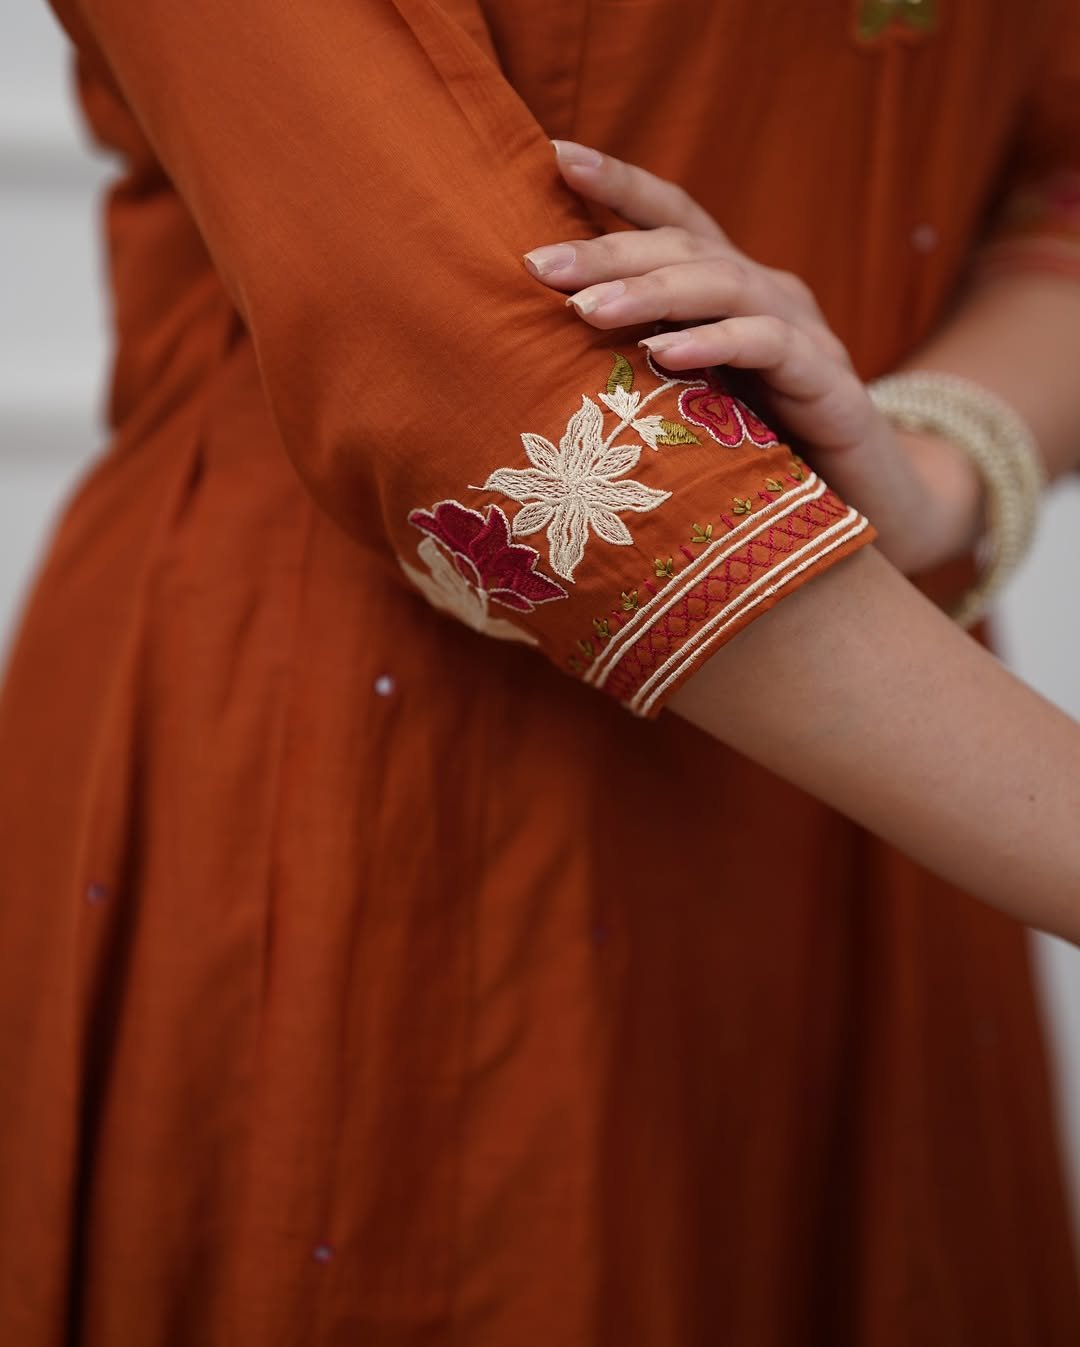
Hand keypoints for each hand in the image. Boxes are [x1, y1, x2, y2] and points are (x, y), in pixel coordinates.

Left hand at [522, 141, 983, 574]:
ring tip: (587, 310)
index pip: (676, 219)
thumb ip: (645, 360)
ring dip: (651, 292)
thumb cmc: (764, 449)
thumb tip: (550, 343)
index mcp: (733, 289)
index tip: (557, 157)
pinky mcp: (828, 381)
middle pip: (687, 247)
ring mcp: (804, 332)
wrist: (862, 502)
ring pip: (725, 285)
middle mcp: (769, 294)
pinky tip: (667, 353)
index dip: (622, 183)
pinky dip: (716, 343)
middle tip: (540, 266)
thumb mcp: (695, 395)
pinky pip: (769, 346)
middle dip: (610, 251)